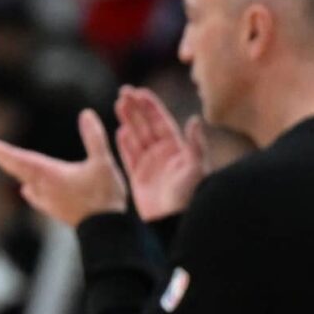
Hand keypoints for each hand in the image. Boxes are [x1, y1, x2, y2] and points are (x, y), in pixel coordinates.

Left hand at [0, 109, 127, 227]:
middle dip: (7, 160)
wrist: (107, 231)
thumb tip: (86, 113)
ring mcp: (49, 201)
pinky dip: (30, 189)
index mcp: (52, 175)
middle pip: (20, 171)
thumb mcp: (103, 162)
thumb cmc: (105, 195)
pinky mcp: (57, 211)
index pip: (24, 160)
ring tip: (8, 165)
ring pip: (27, 183)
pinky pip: (36, 197)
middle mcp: (45, 188)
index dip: (7, 153)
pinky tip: (27, 190)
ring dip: (17, 172)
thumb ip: (94, 137)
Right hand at [113, 85, 205, 221]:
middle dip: (135, 108)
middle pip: (146, 125)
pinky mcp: (138, 178)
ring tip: (117, 104)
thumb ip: (194, 145)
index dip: (150, 106)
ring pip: (136, 137)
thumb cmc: (189, 196)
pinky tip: (118, 131)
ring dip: (127, 120)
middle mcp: (164, 155)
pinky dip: (124, 143)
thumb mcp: (196, 169)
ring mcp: (150, 166)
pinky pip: (128, 156)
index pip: (161, 121)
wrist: (173, 222)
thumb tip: (194, 119)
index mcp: (178, 149)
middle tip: (123, 91)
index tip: (139, 92)